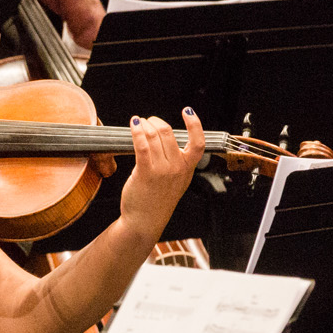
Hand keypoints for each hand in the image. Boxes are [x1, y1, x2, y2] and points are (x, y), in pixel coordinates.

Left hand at [116, 108, 204, 239]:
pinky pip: (142, 145)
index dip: (195, 124)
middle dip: (156, 121)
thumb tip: (164, 139)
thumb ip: (177, 162)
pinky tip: (134, 124)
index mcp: (188, 168)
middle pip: (169, 133)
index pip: (198, 143)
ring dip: (144, 125)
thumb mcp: (176, 181)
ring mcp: (162, 170)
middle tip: (148, 121)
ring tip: (138, 123)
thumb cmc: (157, 201)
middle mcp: (177, 168)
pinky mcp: (146, 173)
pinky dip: (137, 131)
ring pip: (154, 136)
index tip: (188, 111)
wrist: (145, 221)